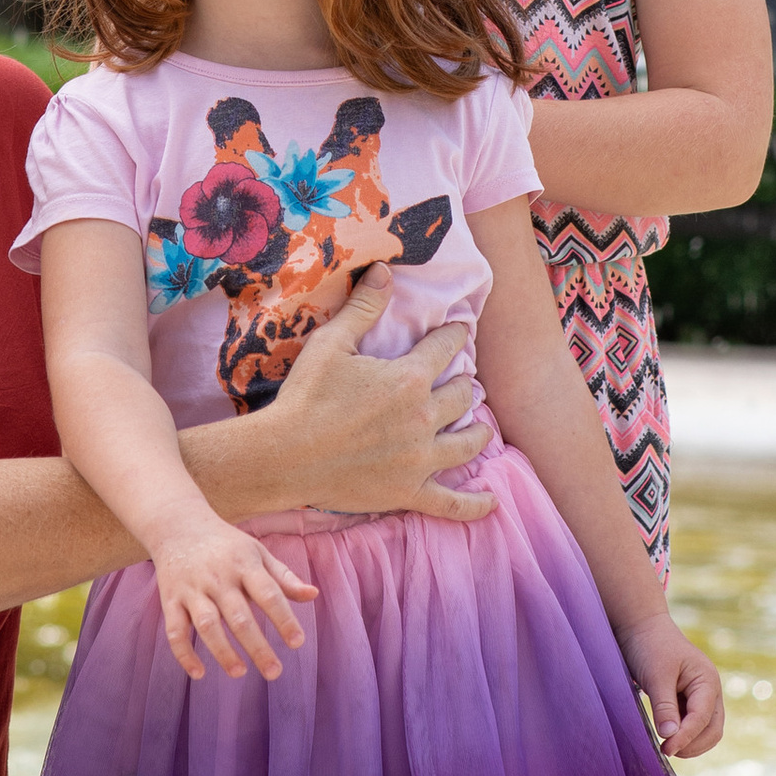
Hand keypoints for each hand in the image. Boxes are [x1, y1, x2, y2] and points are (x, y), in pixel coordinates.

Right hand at [150, 511, 318, 683]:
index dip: (284, 618)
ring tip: (239, 673)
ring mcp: (192, 589)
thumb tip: (313, 595)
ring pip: (207, 625)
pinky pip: (175, 631)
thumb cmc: (226, 544)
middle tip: (274, 672)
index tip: (297, 642)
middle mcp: (218, 578)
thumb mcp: (257, 552)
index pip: (268, 593)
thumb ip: (284, 577)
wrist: (178, 525)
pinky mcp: (171, 600)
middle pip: (239, 616)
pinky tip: (198, 673)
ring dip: (222, 651)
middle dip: (257, 646)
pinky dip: (184, 654)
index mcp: (244, 564)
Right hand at [239, 272, 489, 523]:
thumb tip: (386, 270)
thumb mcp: (331, 343)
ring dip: (478, 433)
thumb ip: (364, 307)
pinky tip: (491, 503)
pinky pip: (451, 503)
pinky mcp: (408, 492)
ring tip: (481, 428)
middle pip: (463, 397)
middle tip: (464, 381)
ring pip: (466, 444)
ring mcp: (419, 460)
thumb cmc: (305, 396)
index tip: (459, 329)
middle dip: (466, 384)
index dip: (455, 335)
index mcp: (409, 379)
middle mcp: (423, 419)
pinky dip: (474, 505)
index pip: (446, 348)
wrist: (285, 455)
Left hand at [622, 613, 725, 759]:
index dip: (686, 737)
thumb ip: (665, 707)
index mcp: (707, 681)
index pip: (703, 718)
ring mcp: (701, 696)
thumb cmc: (650, 646)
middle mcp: (710, 690)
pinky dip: (684, 735)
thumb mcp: (656, 676)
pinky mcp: (689, 700)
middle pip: (713, 729)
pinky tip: (666, 737)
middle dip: (693, 745)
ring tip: (666, 747)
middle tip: (667, 751)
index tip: (666, 748)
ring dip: (690, 743)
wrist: (641, 626)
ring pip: (706, 730)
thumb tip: (670, 737)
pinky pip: (693, 725)